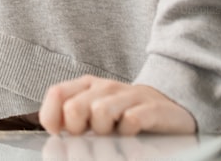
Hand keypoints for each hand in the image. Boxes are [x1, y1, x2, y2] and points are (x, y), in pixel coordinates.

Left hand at [39, 75, 196, 134]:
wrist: (168, 108)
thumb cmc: (123, 115)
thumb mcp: (93, 114)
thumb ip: (70, 118)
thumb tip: (52, 131)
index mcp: (86, 86)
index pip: (56, 94)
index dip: (52, 117)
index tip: (60, 133)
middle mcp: (104, 87)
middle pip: (74, 107)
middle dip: (77, 128)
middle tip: (91, 135)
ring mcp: (128, 95)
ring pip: (100, 112)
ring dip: (104, 131)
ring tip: (113, 133)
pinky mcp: (151, 108)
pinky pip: (131, 120)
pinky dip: (128, 132)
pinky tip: (132, 134)